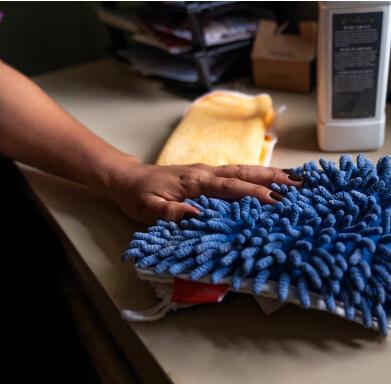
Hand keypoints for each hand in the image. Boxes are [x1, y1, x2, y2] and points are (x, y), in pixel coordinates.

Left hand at [106, 156, 302, 223]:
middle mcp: (205, 172)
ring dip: (269, 172)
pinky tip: (268, 177)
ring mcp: (208, 170)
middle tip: (300, 183)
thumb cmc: (139, 195)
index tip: (277, 200)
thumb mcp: (148, 209)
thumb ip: (171, 212)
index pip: (229, 187)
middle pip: (243, 172)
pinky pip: (236, 172)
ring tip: (294, 177)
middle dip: (272, 177)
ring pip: (243, 169)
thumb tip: (199, 216)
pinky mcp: (207, 173)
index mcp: (194, 181)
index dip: (253, 193)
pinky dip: (256, 173)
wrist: (130, 178)